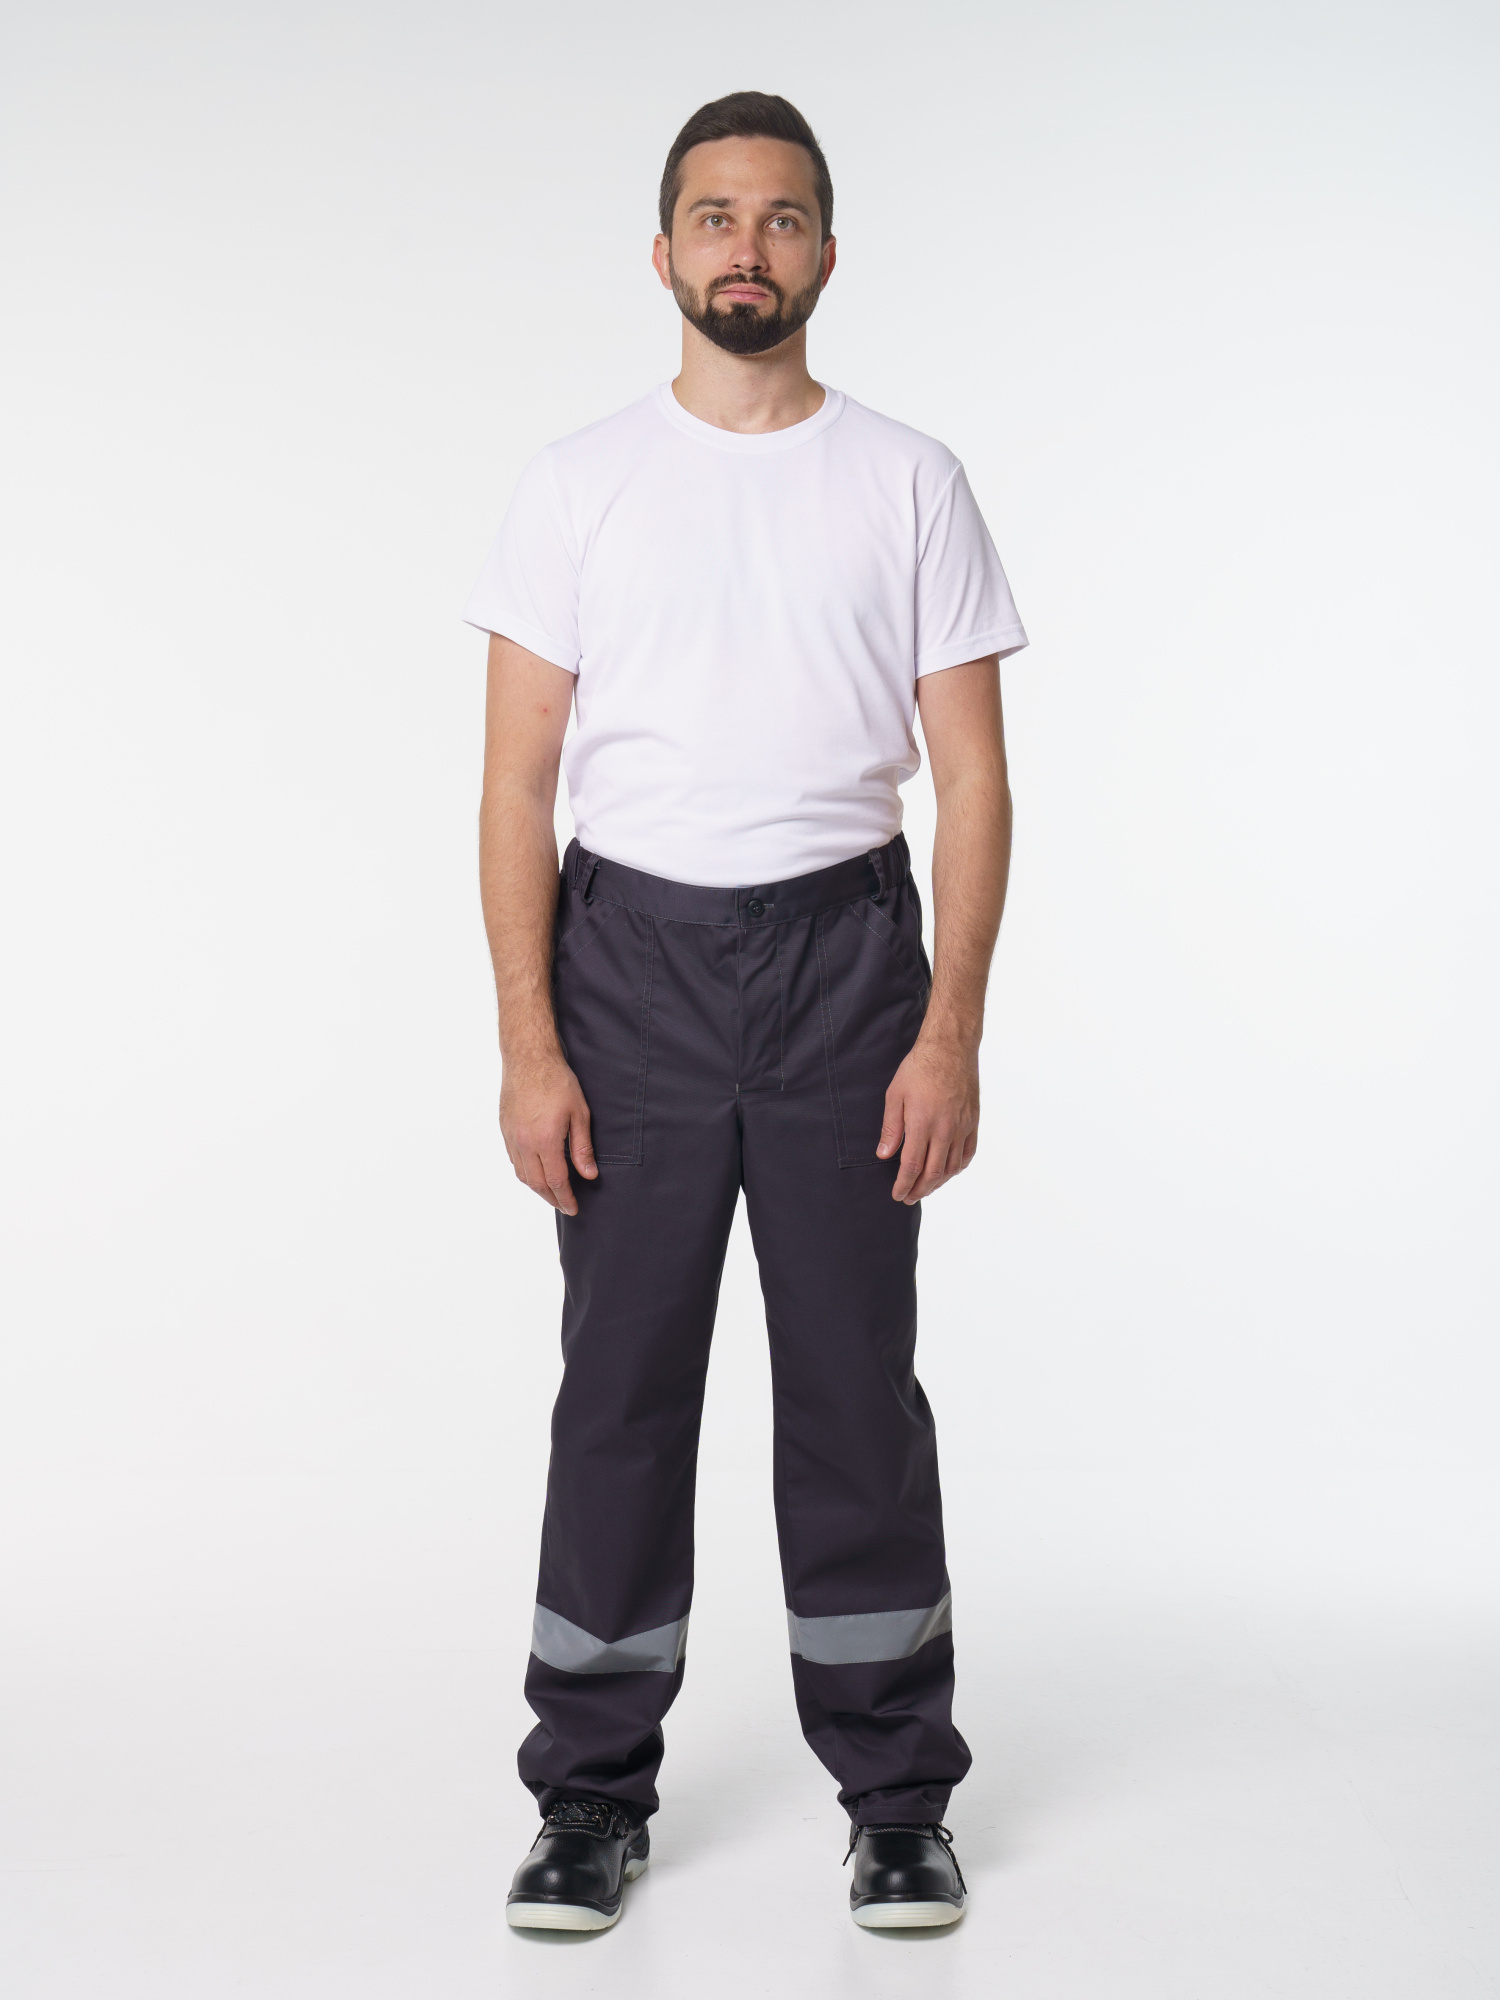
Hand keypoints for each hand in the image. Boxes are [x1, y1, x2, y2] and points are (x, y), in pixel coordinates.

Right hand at [499, 1050, 597, 1214]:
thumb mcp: (579, 1113)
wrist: (529, 1058)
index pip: (556, 1181)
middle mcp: (524, 1143)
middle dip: (552, 1198)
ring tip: (552, 1193)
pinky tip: (536, 1172)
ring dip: (537, 1188)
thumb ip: (583, 1147)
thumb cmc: (557, 1081)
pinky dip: (526, 1172)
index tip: (574, 1208)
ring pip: (522, 1174)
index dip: (566, 1198)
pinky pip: (514, 1160)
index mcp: (545, 1140)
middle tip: (565, 1206)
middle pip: (537, 1183)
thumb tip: (589, 1174)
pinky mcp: (505, 1129)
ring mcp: (512, 1137)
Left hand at [877, 1034, 979, 1204]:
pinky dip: (957, 1167)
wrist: (951, 1048)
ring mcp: (962, 1127)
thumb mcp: (895, 1095)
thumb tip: (884, 1155)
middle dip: (919, 1190)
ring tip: (926, 1188)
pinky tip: (949, 1171)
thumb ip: (891, 1128)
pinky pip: (968, 1153)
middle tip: (909, 1198)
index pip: (912, 1166)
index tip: (897, 1195)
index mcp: (922, 1124)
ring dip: (938, 1183)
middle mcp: (945, 1130)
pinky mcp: (973, 1122)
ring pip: (952, 1167)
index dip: (904, 1185)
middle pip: (933, 1173)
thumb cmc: (919, 1068)